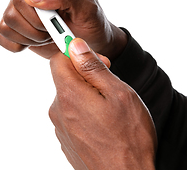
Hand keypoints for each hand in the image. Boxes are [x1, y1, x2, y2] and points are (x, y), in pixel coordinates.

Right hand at [0, 0, 126, 59]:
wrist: (92, 43)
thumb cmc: (91, 22)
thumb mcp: (87, 7)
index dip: (36, 17)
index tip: (53, 24)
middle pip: (11, 14)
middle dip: (35, 31)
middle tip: (53, 33)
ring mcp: (20, 9)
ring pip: (5, 26)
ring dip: (29, 38)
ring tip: (47, 37)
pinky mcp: (16, 26)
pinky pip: (0, 36)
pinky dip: (17, 44)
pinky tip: (34, 42)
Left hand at [49, 38, 156, 169]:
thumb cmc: (128, 138)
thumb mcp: (118, 94)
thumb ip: (93, 67)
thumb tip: (75, 46)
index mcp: (69, 94)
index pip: (58, 60)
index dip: (76, 54)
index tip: (94, 58)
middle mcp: (58, 110)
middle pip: (66, 79)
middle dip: (86, 77)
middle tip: (111, 88)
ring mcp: (61, 127)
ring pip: (71, 98)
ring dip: (88, 97)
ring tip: (110, 111)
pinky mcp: (66, 140)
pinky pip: (72, 116)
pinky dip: (86, 114)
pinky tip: (104, 126)